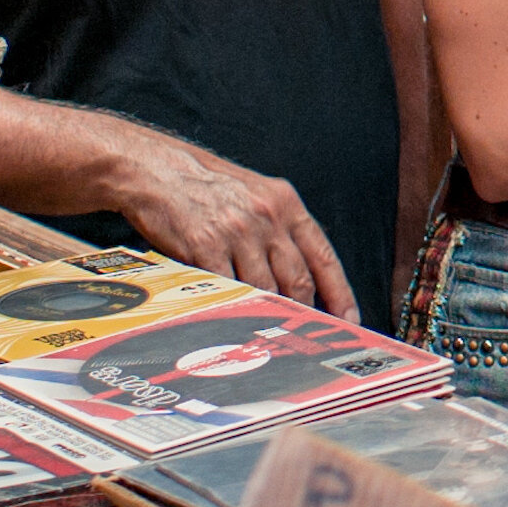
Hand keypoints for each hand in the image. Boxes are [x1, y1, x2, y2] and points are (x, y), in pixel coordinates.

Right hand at [115, 135, 360, 322]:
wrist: (159, 172)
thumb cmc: (209, 187)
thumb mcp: (258, 195)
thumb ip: (282, 230)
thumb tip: (303, 276)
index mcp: (286, 204)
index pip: (323, 256)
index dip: (339, 292)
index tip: (348, 318)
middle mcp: (267, 218)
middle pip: (298, 279)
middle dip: (305, 312)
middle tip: (305, 334)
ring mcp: (237, 233)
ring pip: (264, 289)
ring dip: (267, 315)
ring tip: (268, 333)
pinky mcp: (205, 248)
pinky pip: (227, 289)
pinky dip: (233, 308)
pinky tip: (235, 320)